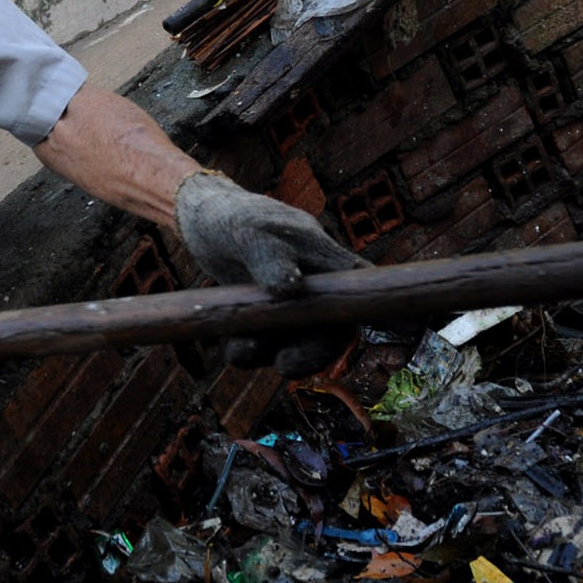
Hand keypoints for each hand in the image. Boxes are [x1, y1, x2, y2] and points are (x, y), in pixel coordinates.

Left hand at [174, 171, 366, 374]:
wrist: (202, 223)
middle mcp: (316, 289)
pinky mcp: (265, 321)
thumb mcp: (249, 232)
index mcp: (328, 261)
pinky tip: (228, 341)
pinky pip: (263, 346)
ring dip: (269, 354)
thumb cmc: (234, 217)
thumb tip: (292, 288)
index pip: (362, 292)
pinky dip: (246, 350)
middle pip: (332, 331)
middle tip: (284, 365)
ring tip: (239, 349)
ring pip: (295, 345)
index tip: (377, 344)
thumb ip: (271, 258)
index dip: (380, 318)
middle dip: (311, 354)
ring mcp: (291, 308)